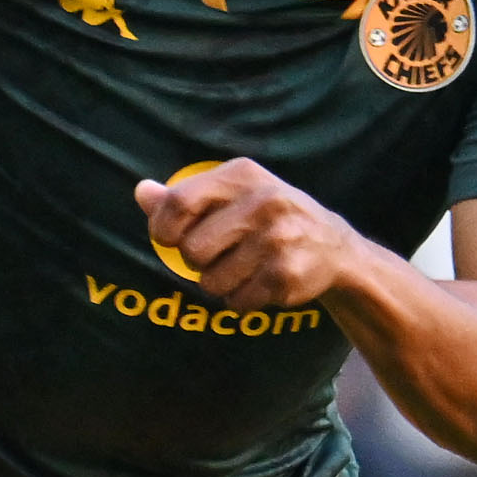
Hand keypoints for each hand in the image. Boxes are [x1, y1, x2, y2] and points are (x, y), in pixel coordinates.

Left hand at [132, 159, 356, 310]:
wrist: (335, 248)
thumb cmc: (269, 218)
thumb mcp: (233, 195)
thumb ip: (186, 197)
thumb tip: (142, 192)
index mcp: (242, 175)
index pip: (179, 202)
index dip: (163, 228)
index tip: (170, 239)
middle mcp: (262, 202)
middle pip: (192, 250)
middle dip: (198, 262)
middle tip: (220, 256)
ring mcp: (277, 239)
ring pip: (212, 282)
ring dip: (220, 284)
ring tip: (244, 269)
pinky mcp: (286, 275)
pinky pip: (237, 301)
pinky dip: (242, 300)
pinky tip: (261, 283)